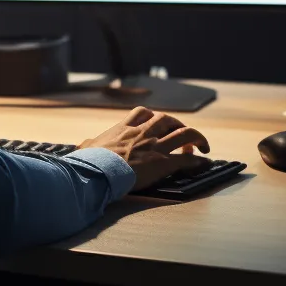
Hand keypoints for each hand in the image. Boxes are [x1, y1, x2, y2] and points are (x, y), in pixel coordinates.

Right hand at [79, 107, 210, 191]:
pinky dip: (198, 160)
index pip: (142, 113)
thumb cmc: (89, 161)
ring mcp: (154, 147)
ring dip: (196, 138)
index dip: (153, 116)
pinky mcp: (162, 163)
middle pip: (167, 119)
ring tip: (202, 145)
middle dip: (177, 124)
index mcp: (124, 129)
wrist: (98, 172)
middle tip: (181, 135)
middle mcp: (142, 133)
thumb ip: (88, 144)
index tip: (157, 123)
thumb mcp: (86, 148)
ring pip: (184, 133)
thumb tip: (81, 146)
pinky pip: (187, 159)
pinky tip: (204, 162)